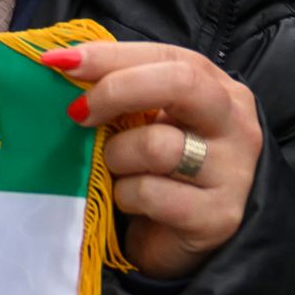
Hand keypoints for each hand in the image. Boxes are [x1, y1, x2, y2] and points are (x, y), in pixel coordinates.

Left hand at [37, 36, 266, 280]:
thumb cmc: (161, 170)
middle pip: (180, 84)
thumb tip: (63, 60)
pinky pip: (152, 193)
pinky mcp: (218, 216)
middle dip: (117, 91)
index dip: (111, 56)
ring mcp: (233, 171)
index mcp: (219, 90)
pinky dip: (127, 196)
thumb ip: (122, 89)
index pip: (167, 57)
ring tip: (116, 170)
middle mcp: (235, 124)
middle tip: (78, 113)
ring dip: (118, 157)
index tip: (60, 62)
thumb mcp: (147, 121)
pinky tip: (131, 201)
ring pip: (157, 145)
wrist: (187, 238)